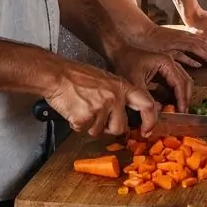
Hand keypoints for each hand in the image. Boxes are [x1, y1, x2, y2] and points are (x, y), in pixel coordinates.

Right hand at [40, 60, 157, 139]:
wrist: (56, 74)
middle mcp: (114, 98)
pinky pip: (84, 130)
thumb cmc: (77, 76)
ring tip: (83, 108)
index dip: (150, 120)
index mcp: (122, 87)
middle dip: (109, 128)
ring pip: (99, 131)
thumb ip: (118, 95)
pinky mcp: (85, 117)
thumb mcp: (106, 80)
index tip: (147, 130)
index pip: (147, 104)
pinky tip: (74, 110)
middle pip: (120, 127)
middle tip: (98, 118)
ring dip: (90, 125)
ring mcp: (100, 107)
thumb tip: (124, 115)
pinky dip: (77, 124)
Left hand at [107, 41, 191, 113]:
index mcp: (166, 63)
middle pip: (185, 83)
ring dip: (178, 98)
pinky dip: (170, 96)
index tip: (181, 113)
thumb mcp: (135, 83)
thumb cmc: (123, 63)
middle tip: (180, 114)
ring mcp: (167, 67)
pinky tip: (165, 106)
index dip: (182, 100)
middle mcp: (170, 63)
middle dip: (183, 99)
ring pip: (180, 85)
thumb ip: (146, 100)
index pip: (181, 83)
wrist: (115, 53)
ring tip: (173, 112)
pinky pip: (171, 85)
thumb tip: (155, 117)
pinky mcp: (161, 72)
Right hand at [131, 21, 206, 67]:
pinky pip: (182, 52)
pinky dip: (190, 58)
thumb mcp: (174, 45)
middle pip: (204, 42)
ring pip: (197, 46)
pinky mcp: (169, 45)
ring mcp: (177, 40)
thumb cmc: (157, 40)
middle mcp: (184, 36)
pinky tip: (198, 65)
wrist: (143, 32)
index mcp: (186, 35)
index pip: (204, 41)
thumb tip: (196, 63)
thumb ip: (185, 53)